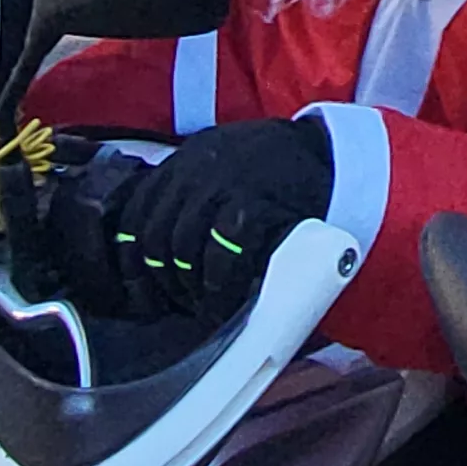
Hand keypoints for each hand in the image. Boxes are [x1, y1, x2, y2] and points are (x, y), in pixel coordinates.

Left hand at [72, 119, 334, 322]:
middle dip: (161, 280)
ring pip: (181, 248)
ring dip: (188, 287)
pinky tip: (223, 301)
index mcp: (185, 159)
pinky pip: (220, 257)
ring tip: (202, 306)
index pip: (134, 212)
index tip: (141, 288)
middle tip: (176, 305)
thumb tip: (151, 252)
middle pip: (153, 235)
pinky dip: (218, 287)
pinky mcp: (253, 206)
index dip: (130, 259)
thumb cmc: (279, 173)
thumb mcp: (225, 168)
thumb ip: (191, 194)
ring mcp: (224, 184)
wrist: (336, 159)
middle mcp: (196, 167)